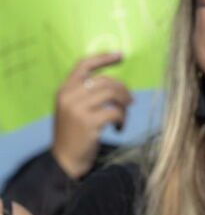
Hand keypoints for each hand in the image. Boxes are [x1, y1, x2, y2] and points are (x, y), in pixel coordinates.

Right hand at [51, 52, 131, 178]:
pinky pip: (116, 112)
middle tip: (130, 101)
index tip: (120, 55)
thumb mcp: (73, 108)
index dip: (103, 58)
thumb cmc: (74, 132)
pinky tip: (119, 128)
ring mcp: (77, 109)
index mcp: (64, 89)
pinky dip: (122, 119)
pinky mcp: (88, 122)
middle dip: (123, 89)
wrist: (65, 159)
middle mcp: (68, 96)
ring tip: (123, 115)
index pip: (83, 65)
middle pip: (105, 80)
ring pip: (112, 94)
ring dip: (124, 104)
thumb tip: (115, 82)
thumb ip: (85, 93)